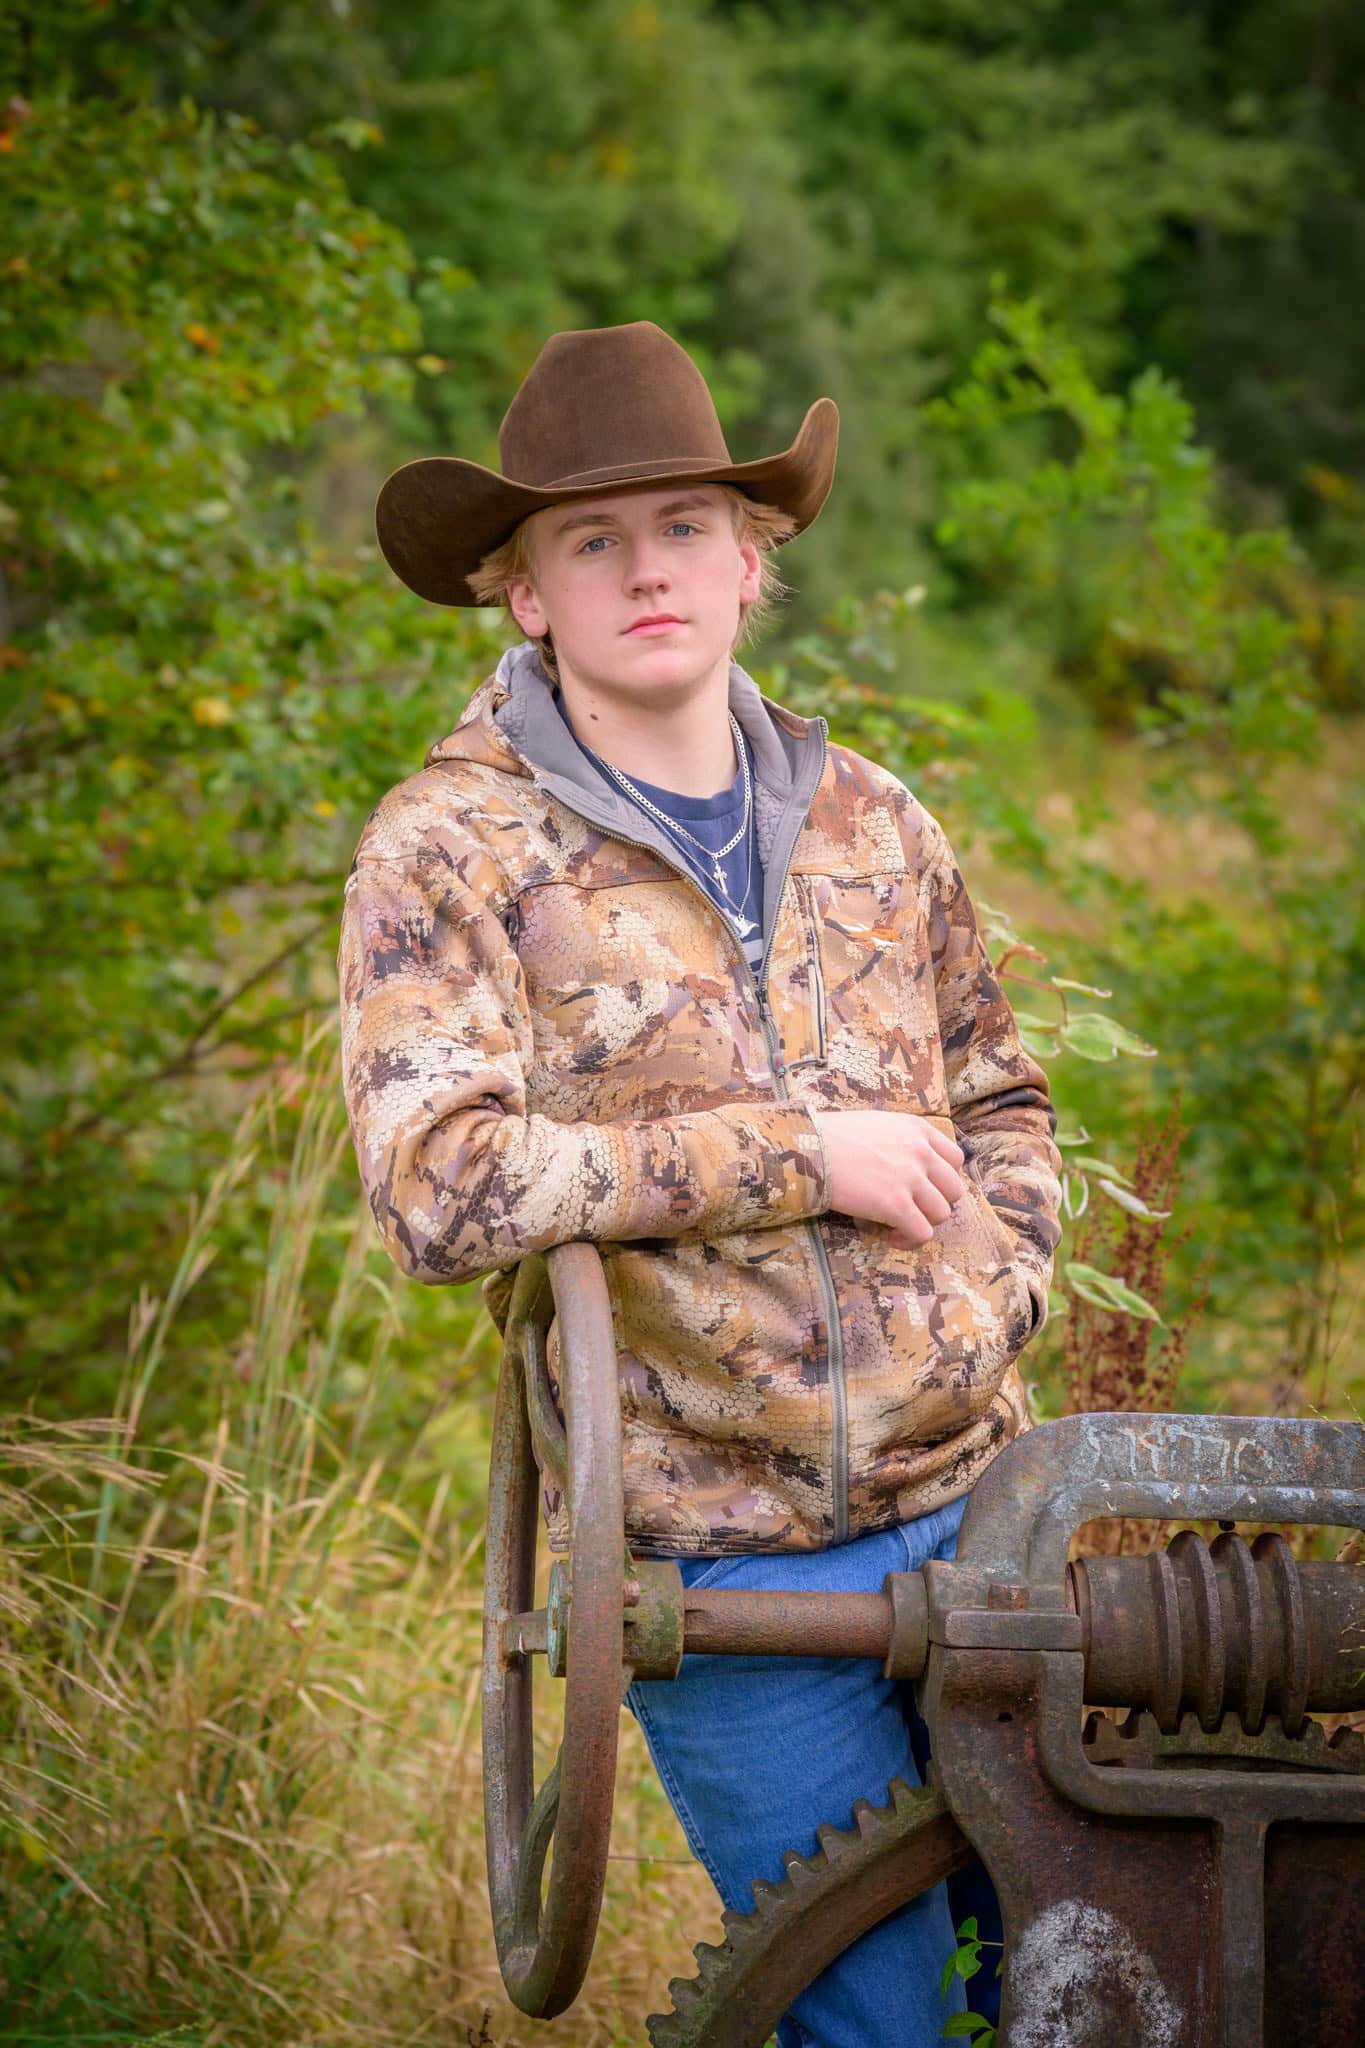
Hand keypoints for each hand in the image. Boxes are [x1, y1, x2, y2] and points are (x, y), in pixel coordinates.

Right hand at [809, 1109, 966, 1249]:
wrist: (808, 1148)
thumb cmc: (831, 1136)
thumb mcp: (876, 1125)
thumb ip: (898, 1140)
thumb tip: (901, 1162)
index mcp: (917, 1129)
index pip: (955, 1158)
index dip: (943, 1179)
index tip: (926, 1189)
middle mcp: (920, 1152)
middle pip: (954, 1189)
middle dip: (936, 1204)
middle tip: (913, 1210)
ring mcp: (910, 1178)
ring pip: (942, 1213)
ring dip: (923, 1224)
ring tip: (899, 1227)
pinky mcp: (895, 1205)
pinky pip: (922, 1233)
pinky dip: (911, 1240)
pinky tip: (892, 1236)